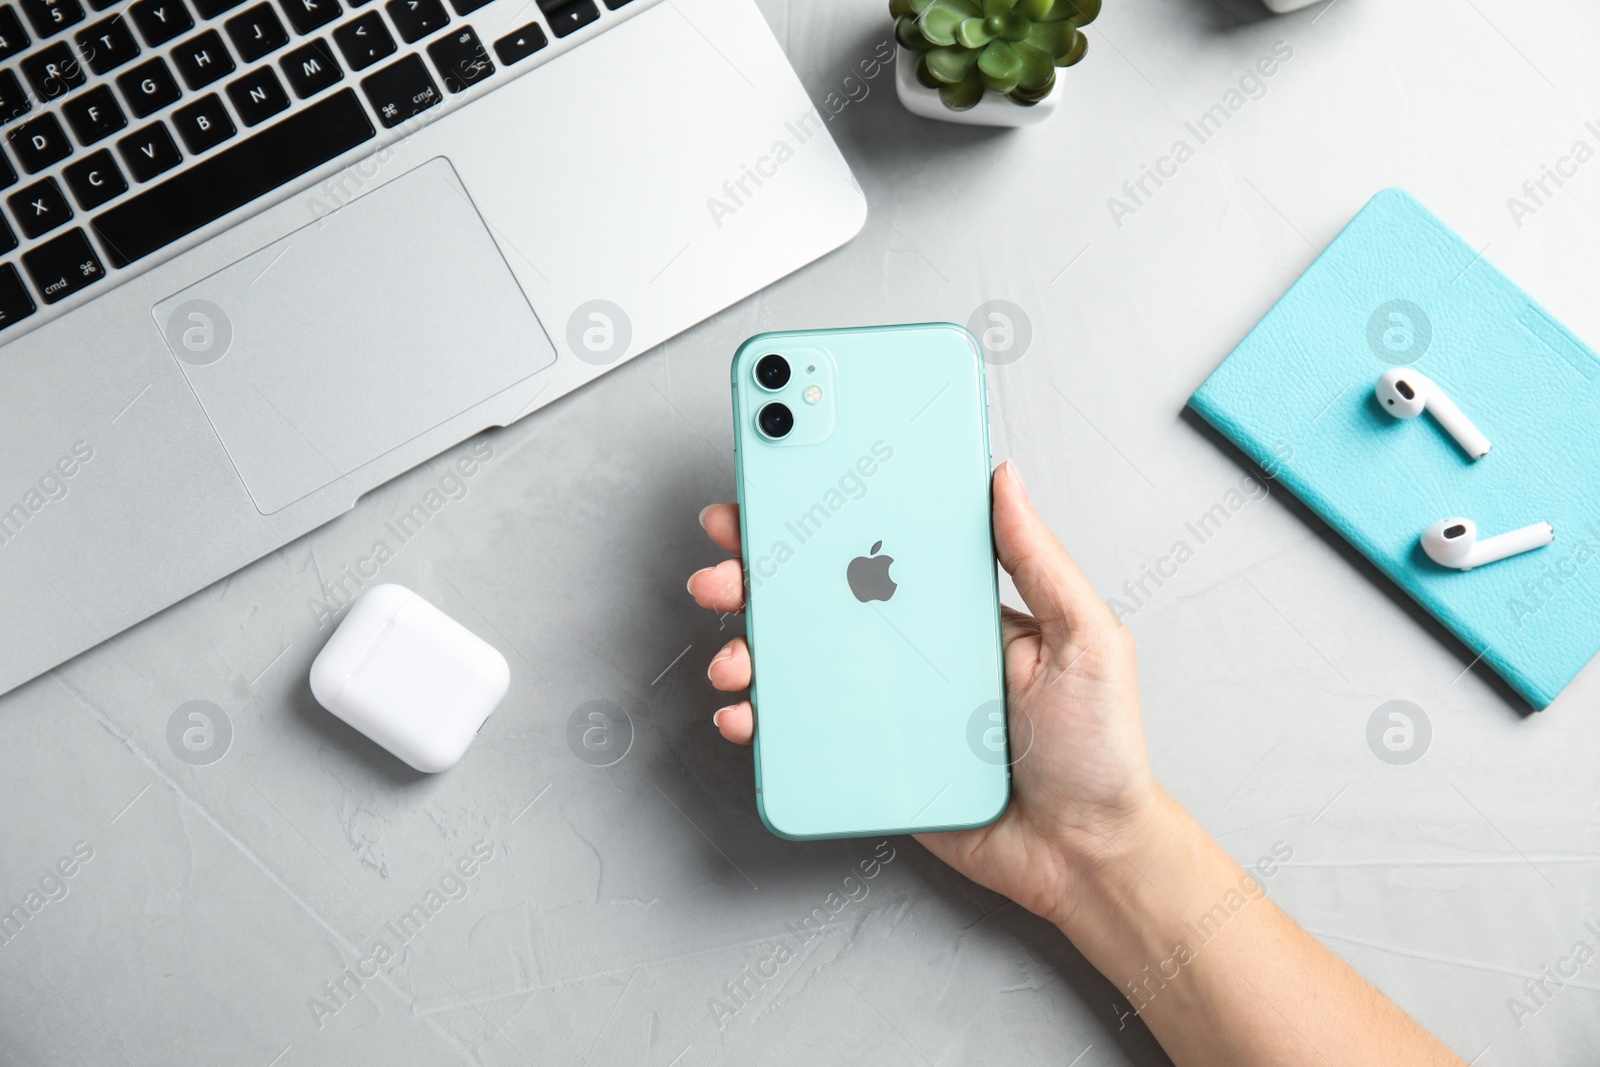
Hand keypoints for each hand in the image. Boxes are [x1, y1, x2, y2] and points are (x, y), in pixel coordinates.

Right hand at [688, 460, 1163, 928]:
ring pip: (797, 662)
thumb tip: (1005, 479)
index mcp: (956, 607)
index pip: (880, 544)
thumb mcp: (1085, 639)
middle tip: (723, 569)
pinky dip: (760, 721)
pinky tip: (745, 715)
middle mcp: (912, 648)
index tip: (779, 485)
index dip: (826, 513)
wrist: (1084, 855)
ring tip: (735, 657)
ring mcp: (885, 703)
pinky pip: (801, 733)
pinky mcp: (869, 758)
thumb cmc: (1097, 749)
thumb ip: (1040, 560)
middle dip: (758, 574)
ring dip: (747, 648)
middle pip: (820, 596)